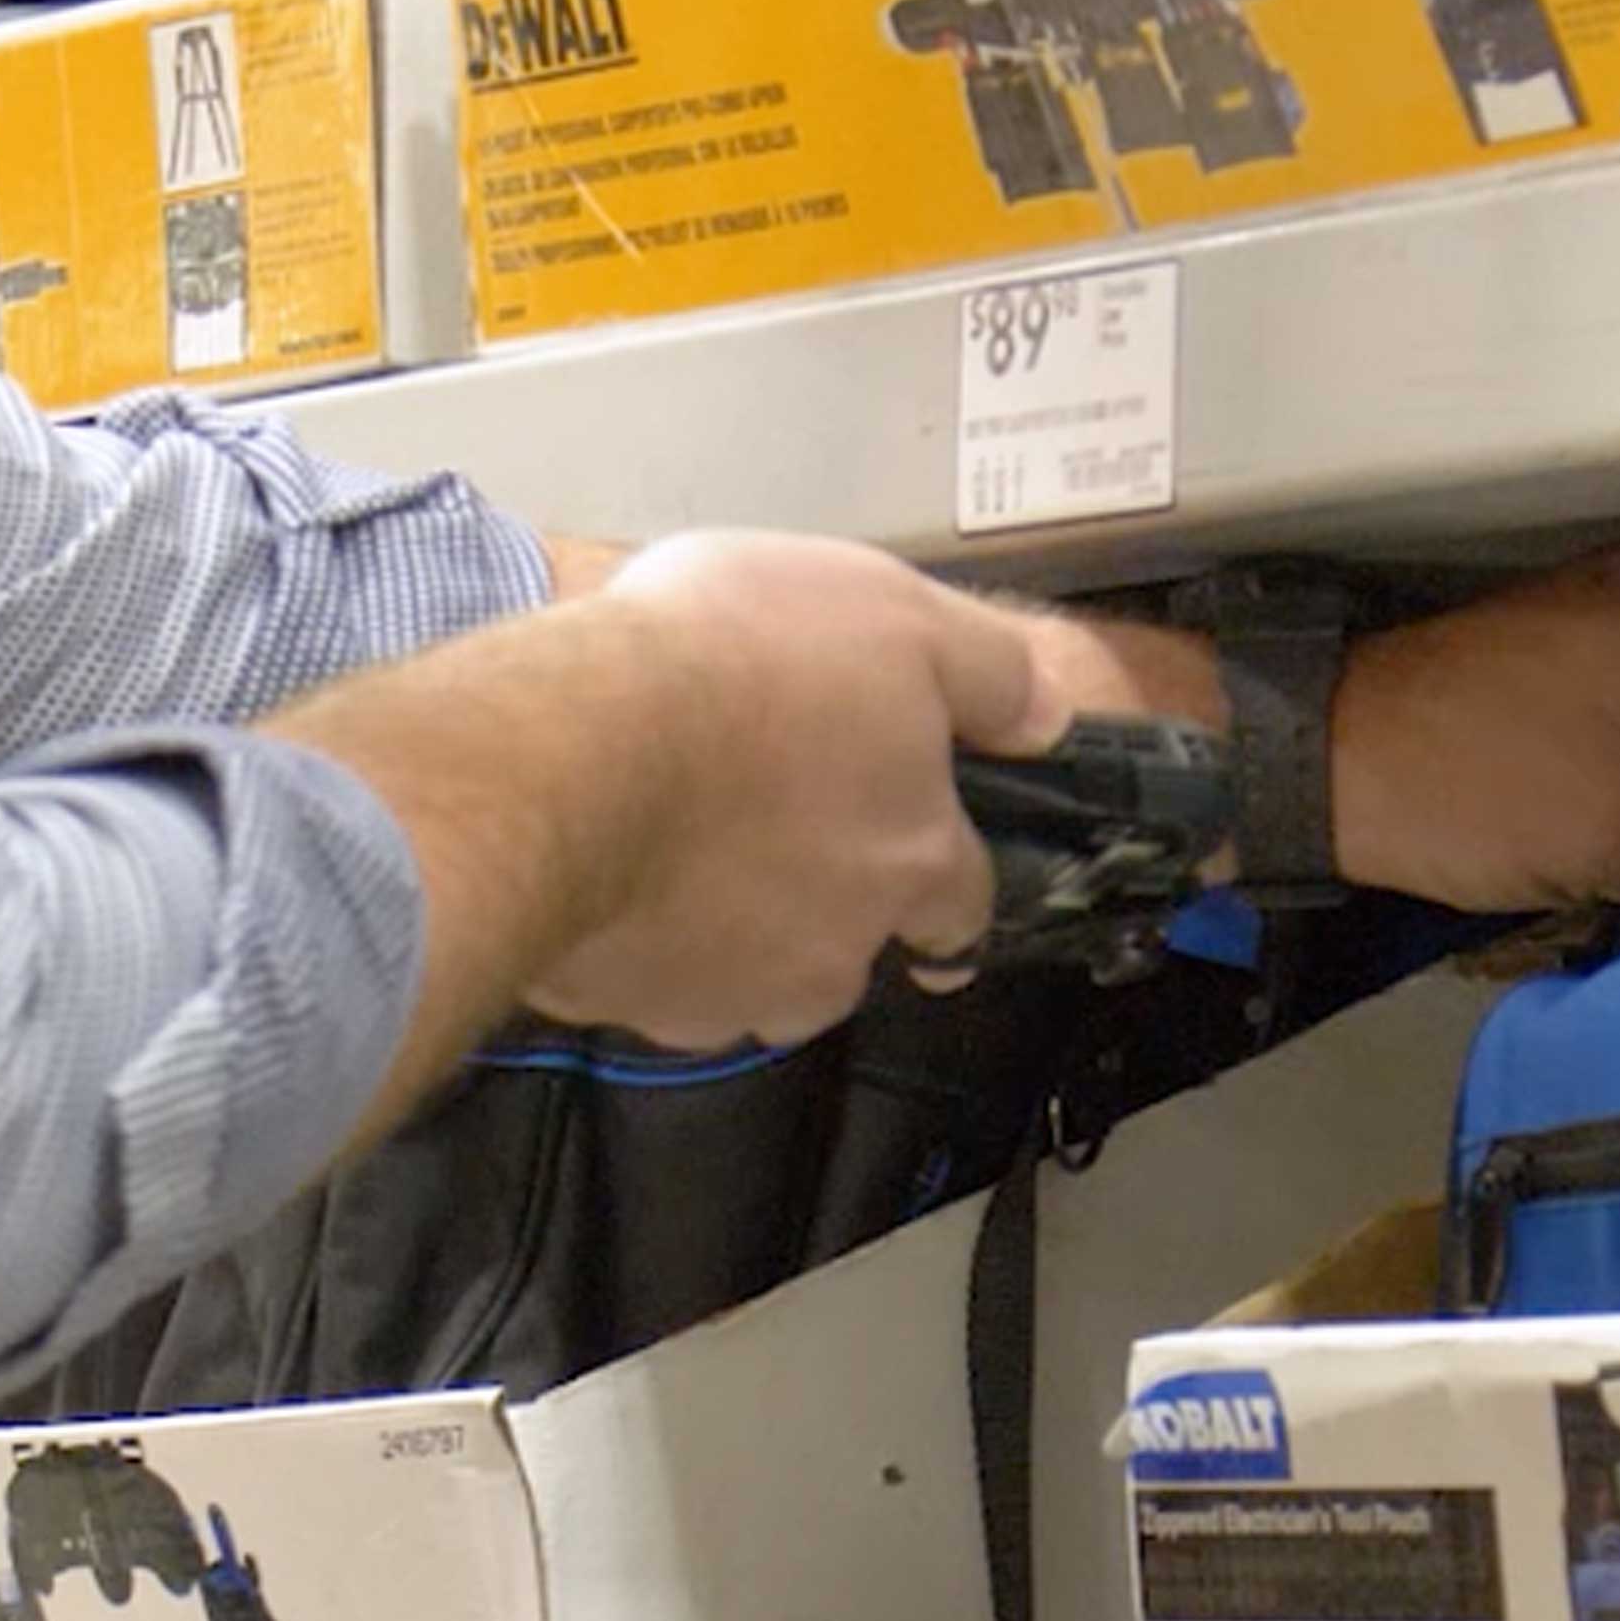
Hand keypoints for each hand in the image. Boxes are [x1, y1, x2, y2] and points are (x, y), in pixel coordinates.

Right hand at [523, 533, 1068, 1048]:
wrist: (573, 747)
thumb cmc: (736, 660)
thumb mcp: (892, 613)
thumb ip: (986, 674)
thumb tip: (1047, 719)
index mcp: (912, 860)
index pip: (964, 905)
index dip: (942, 880)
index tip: (916, 870)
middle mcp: (837, 950)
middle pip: (849, 948)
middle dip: (819, 903)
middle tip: (758, 823)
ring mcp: (730, 994)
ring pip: (748, 976)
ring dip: (726, 928)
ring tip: (670, 840)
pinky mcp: (632, 1008)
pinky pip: (647, 980)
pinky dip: (637, 938)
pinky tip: (602, 866)